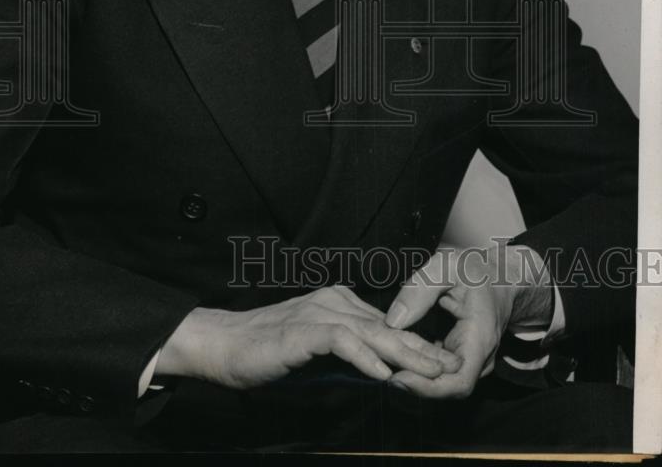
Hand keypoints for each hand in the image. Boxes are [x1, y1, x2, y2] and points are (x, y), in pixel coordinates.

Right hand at [155, 285, 460, 388]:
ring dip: (404, 354)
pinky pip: (341, 341)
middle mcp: (333, 302)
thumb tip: (380, 369)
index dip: (416, 344)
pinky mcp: (303, 330)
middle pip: (386, 326)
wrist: (226, 344)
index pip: (386, 324)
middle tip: (450, 366)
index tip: (441, 362)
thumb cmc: (267, 351)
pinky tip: (383, 374)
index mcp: (338, 303)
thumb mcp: (316, 352)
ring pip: (371, 332)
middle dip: (421, 348)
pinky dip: (364, 357)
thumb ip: (346, 354)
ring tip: (430, 371)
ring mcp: (318, 313)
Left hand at [384, 245, 552, 399]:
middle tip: (381, 371)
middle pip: (447, 387)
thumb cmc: (474, 269)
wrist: (500, 277)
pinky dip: (419, 366)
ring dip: (414, 376)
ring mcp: (471, 360)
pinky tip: (396, 354)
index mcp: (480, 338)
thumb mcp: (446, 267)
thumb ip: (420, 290)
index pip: (459, 382)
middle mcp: (479, 358)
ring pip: (442, 381)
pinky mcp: (459, 357)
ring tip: (384, 362)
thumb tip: (392, 321)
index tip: (397, 379)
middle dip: (414, 384)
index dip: (428, 387)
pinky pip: (440, 370)